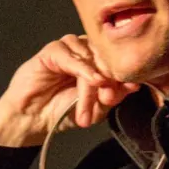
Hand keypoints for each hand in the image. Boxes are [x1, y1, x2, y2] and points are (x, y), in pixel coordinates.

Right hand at [0, 35, 139, 146]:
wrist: (34, 120)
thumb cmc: (62, 111)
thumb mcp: (95, 109)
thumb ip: (112, 96)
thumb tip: (134, 85)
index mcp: (98, 62)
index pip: (117, 60)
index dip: (124, 74)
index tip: (131, 88)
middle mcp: (85, 51)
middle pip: (106, 57)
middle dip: (111, 78)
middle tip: (109, 99)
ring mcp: (69, 48)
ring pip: (90, 56)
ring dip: (94, 80)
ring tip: (93, 101)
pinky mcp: (52, 50)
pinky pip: (70, 54)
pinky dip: (83, 68)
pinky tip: (91, 81)